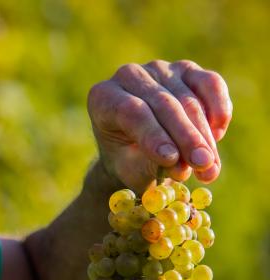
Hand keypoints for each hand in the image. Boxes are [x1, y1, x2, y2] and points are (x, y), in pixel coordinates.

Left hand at [87, 60, 231, 190]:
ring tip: (210, 165)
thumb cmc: (128, 160)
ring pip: (188, 99)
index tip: (172, 160)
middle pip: (163, 104)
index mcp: (102, 97)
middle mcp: (128, 76)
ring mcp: (159, 68)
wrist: (137, 149)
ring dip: (203, 135)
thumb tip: (181, 165)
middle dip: (186, 138)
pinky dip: (218, 110)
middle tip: (202, 164)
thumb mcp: (129, 168)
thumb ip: (150, 164)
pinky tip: (217, 136)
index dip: (153, 135)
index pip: (131, 112)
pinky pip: (210, 84)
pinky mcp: (187, 69)